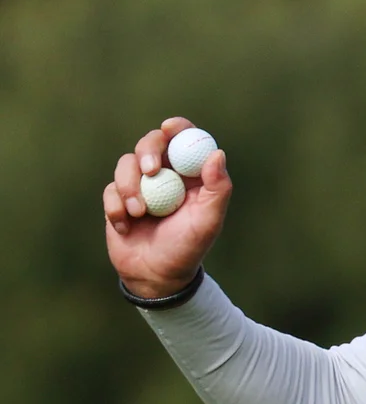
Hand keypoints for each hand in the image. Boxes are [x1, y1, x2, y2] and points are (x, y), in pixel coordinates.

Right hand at [103, 117, 232, 298]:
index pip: (184, 141)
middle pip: (150, 144)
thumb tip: (217, 153)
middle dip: (147, 152)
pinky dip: (116, 206)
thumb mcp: (209, 221)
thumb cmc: (188, 248)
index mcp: (190, 175)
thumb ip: (217, 189)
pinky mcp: (118, 199)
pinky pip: (110, 189)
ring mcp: (140, 186)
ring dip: (130, 187)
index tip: (170, 128)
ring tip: (138, 213)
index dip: (177, 128)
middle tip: (150, 171)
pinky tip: (126, 226)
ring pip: (125, 164)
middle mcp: (166, 175)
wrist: (156, 275)